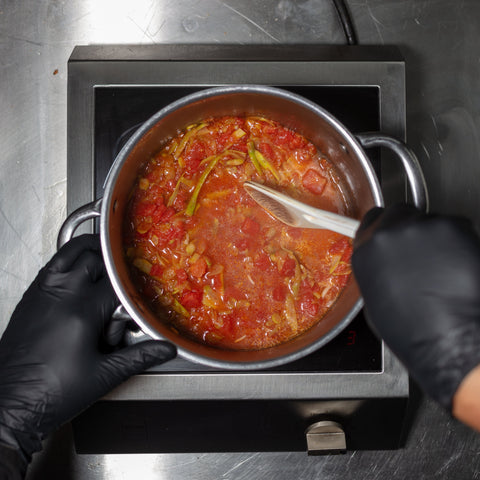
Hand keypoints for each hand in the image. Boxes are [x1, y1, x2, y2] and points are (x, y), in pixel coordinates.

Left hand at [0, 234, 175, 465]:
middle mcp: (61, 295)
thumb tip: (166, 349)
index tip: (142, 295)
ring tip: (106, 259)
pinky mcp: (30, 298)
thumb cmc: (53, 392)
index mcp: (82, 312)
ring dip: (91, 251)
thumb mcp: (103, 376)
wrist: (8, 404)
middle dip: (115, 266)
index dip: (135, 288)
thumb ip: (138, 356)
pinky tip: (78, 276)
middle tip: (126, 278)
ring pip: (70, 252)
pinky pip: (52, 265)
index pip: (118, 286)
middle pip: (95, 259)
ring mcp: (42, 292)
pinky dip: (69, 260)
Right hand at [351, 204, 479, 411]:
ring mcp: (420, 228)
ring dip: (435, 238)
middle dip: (410, 230)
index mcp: (366, 251)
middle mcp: (388, 234)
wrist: (449, 339)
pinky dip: (458, 242)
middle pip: (399, 213)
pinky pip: (454, 227)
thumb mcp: (375, 299)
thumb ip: (377, 267)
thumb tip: (387, 260)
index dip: (384, 227)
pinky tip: (457, 267)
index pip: (372, 219)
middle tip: (422, 254)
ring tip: (443, 269)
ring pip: (429, 221)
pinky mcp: (452, 228)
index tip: (393, 234)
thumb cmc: (413, 331)